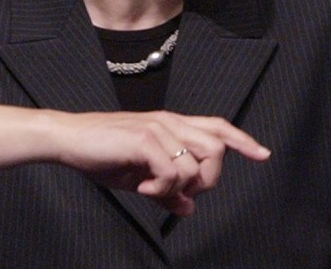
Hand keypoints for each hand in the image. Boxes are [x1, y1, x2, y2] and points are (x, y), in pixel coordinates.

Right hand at [52, 110, 270, 215]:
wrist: (67, 139)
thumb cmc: (99, 155)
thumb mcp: (137, 176)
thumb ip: (166, 190)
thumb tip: (188, 209)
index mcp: (169, 124)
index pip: (216, 127)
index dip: (242, 140)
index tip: (263, 154)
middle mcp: (168, 121)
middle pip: (216, 148)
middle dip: (207, 180)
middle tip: (180, 193)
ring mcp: (157, 128)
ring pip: (195, 165)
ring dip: (179, 188)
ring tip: (152, 190)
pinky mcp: (144, 138)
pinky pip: (173, 173)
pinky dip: (161, 189)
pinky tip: (142, 188)